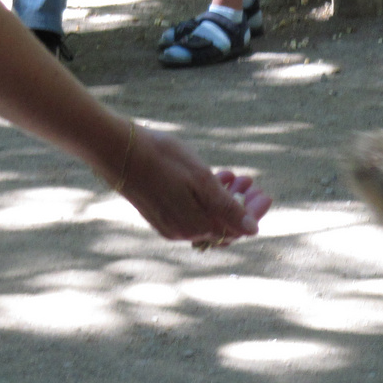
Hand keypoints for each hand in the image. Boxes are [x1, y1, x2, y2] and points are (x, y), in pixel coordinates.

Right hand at [119, 126, 271, 242]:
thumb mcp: (202, 180)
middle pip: (223, 225)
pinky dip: (205, 198)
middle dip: (241, 204)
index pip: (237, 229)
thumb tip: (253, 231)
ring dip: (224, 198)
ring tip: (232, 175)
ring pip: (208, 217)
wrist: (118, 150)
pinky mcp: (161, 215)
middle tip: (250, 182)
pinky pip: (192, 213)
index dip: (254, 212)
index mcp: (197, 226)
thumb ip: (228, 208)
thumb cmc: (162, 159)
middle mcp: (184, 232)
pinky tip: (211, 178)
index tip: (265, 193)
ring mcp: (171, 225)